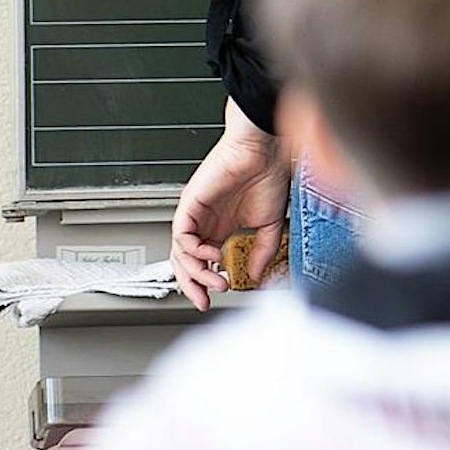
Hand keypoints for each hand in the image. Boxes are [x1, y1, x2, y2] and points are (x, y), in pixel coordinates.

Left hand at [171, 99, 289, 311]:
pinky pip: (180, 234)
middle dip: (194, 284)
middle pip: (185, 261)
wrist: (266, 150)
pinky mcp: (189, 204)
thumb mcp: (269, 224)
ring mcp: (195, 214)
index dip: (205, 280)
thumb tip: (255, 274)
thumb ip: (262, 250)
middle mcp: (204, 222)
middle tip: (206, 298)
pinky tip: (212, 255)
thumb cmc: (268, 175)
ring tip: (215, 280)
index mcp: (220, 226)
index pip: (202, 261)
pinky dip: (193, 250)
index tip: (216, 295)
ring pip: (180, 252)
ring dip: (196, 272)